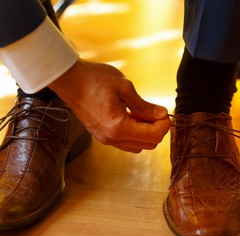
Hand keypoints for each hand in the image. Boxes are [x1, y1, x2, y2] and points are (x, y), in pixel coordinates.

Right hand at [50, 59, 170, 152]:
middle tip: (154, 111)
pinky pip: (126, 142)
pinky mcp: (102, 136)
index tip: (164, 111)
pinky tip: (132, 116)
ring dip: (146, 132)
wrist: (68, 78)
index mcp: (118, 127)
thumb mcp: (124, 87)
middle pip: (148, 144)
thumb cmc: (93, 79)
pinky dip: (135, 132)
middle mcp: (111, 138)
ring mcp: (105, 139)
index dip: (164, 124)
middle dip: (157, 129)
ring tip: (141, 112)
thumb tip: (162, 115)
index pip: (153, 136)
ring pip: (138, 146)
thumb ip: (144, 106)